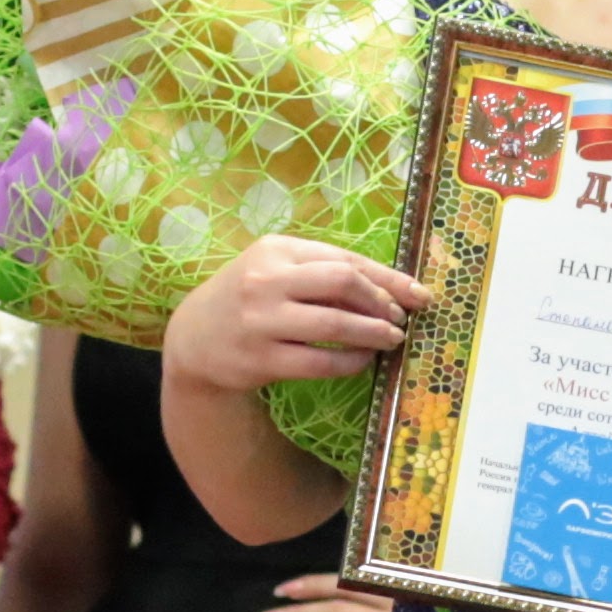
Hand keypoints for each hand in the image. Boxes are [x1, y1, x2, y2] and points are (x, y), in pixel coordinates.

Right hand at [166, 238, 426, 394]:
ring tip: (391, 340)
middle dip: (382, 302)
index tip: (418, 294)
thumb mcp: (277, 271)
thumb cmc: (247, 299)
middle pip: (343, 281)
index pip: (345, 258)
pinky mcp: (261, 359)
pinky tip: (363, 361)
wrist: (193, 339)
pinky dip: (350, 361)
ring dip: (373, 333)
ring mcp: (261, 320)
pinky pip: (320, 361)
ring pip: (335, 323)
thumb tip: (391, 289)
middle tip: (400, 320)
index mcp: (276, 249)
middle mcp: (266, 280)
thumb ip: (323, 273)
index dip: (388, 278)